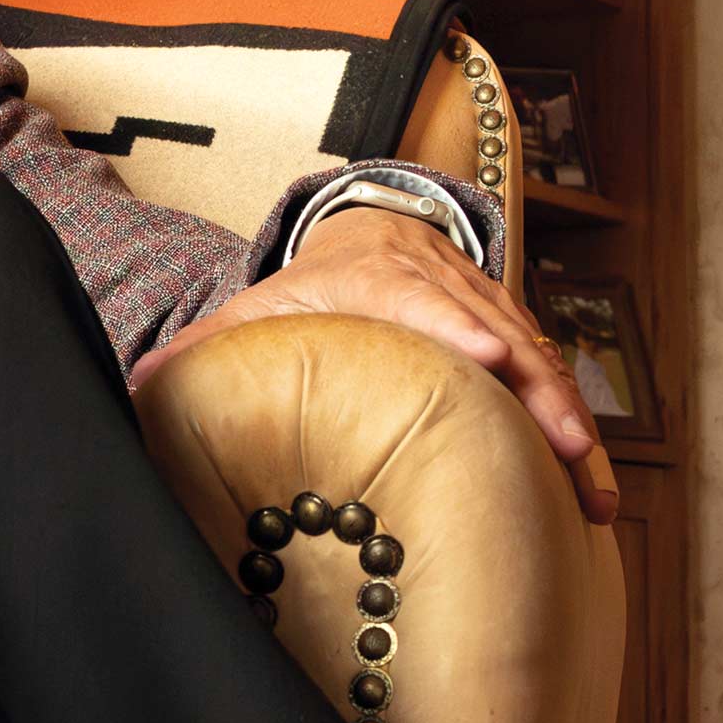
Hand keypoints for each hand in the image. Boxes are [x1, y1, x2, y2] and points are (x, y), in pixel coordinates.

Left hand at [130, 207, 619, 524]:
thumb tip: (134, 389)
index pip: (414, 297)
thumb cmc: (304, 290)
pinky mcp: (515, 330)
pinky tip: (588, 487)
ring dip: (567, 421)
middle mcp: (441, 283)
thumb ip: (202, 350)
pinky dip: (572, 427)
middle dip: (534, 389)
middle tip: (563, 447)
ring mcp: (485, 304)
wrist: (365, 230)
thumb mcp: (252, 312)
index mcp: (372, 277)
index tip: (481, 358)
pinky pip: (553, 376)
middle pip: (496, 332)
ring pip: (538, 358)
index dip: (450, 325)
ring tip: (588, 493)